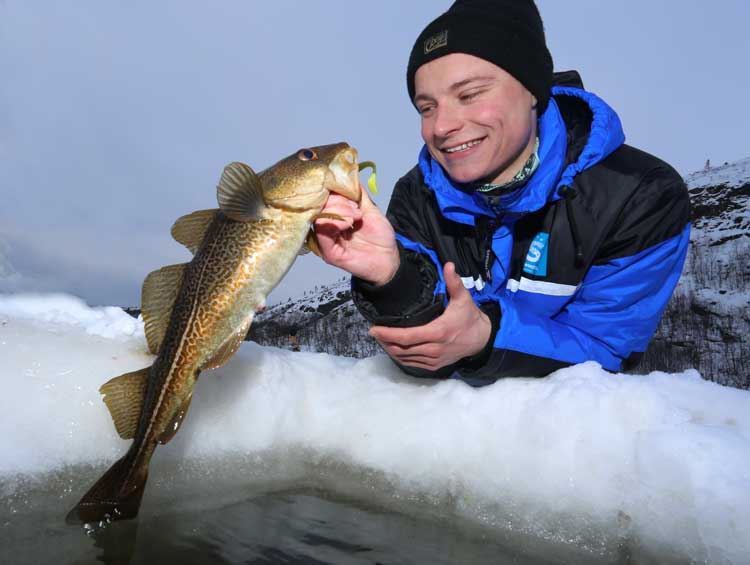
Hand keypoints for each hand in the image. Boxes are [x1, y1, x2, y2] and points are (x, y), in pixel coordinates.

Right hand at [314, 187, 399, 285]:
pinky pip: (322, 233)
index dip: (333, 189)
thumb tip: (348, 174)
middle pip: (318, 204)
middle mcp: (325, 226)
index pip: (322, 196)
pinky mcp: (328, 252)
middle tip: (357, 210)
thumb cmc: (379, 236)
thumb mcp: (370, 208)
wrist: (389, 258)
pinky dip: (335, 223)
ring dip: (339, 211)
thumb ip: (357, 193)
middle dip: (338, 202)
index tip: (350, 193)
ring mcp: (324, 239)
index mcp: (333, 214)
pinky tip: (348, 224)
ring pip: (319, 216)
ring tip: (356, 217)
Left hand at [369, 262, 491, 370]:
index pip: (407, 336)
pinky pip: (412, 363)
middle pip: (402, 349)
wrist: (482, 339)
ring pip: (405, 358)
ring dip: (390, 349)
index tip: (374, 329)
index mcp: (438, 331)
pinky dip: (400, 357)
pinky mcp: (435, 365)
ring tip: (380, 339)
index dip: (388, 334)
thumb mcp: (463, 298)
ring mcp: (434, 359)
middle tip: (373, 332)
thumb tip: (449, 265)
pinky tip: (393, 349)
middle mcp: (434, 348)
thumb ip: (454, 282)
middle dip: (385, 341)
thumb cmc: (469, 317)